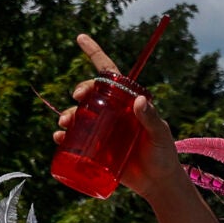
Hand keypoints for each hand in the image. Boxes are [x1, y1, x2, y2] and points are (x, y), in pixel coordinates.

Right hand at [57, 34, 181, 199]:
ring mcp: (103, 130)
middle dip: (80, 91)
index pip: (110, 75)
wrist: (158, 184)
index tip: (81, 38)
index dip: (95, 54)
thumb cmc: (163, 156)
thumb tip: (138, 100)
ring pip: (79, 115)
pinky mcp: (95, 149)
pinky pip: (75, 139)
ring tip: (65, 124)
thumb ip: (152, 119)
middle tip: (78, 97)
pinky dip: (64, 137)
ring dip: (67, 115)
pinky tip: (59, 139)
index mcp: (127, 103)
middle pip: (91, 94)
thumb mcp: (160, 136)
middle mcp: (113, 113)